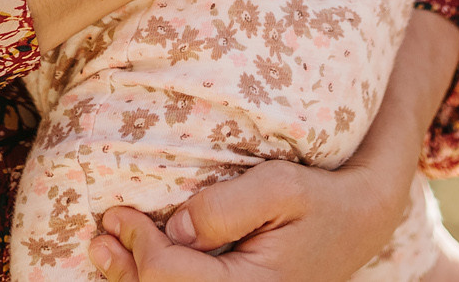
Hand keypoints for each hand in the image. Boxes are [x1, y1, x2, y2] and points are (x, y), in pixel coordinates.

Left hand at [87, 158, 405, 281]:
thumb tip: (175, 229)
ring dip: (134, 281)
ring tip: (104, 251)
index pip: (174, 280)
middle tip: (100, 237)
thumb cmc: (319, 199)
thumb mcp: (279, 186)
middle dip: (127, 271)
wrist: (358, 222)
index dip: (138, 248)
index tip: (117, 213)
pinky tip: (135, 266)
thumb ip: (224, 207)